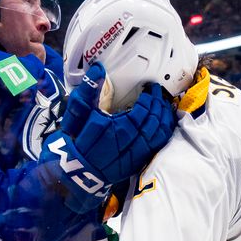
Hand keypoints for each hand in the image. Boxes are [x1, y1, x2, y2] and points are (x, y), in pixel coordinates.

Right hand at [61, 63, 175, 183]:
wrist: (75, 171)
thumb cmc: (76, 140)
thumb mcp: (78, 114)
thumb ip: (89, 91)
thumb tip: (98, 69)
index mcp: (116, 129)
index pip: (142, 111)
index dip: (149, 98)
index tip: (149, 88)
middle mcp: (129, 143)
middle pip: (153, 121)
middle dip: (158, 104)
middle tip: (158, 93)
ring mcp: (135, 155)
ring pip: (159, 134)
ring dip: (164, 118)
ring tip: (164, 105)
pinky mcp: (137, 163)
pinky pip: (157, 146)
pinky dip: (165, 133)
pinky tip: (165, 123)